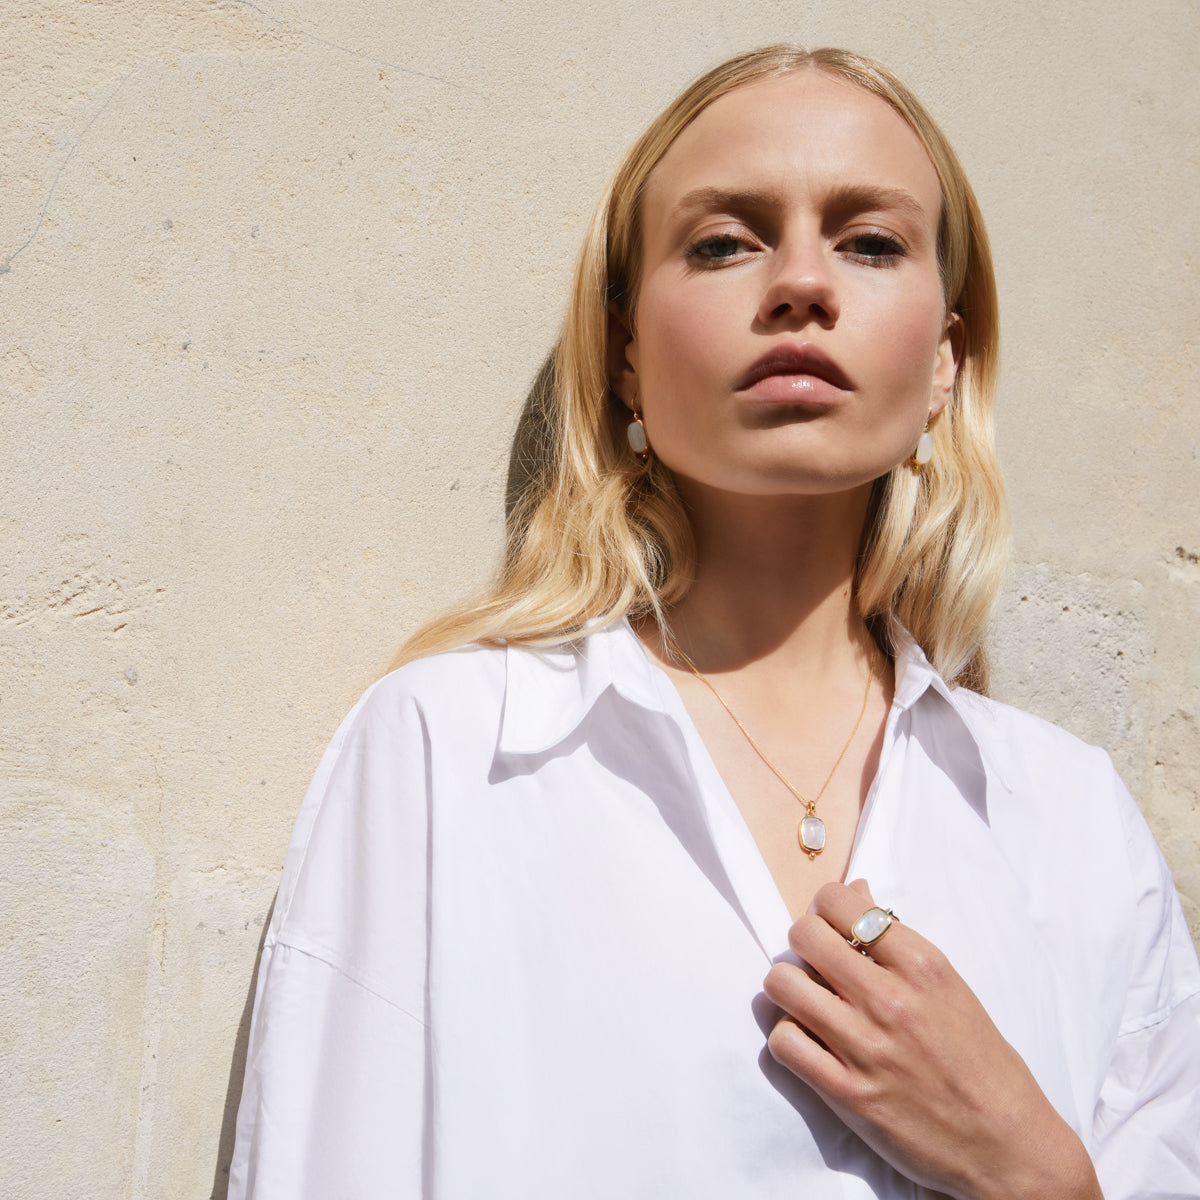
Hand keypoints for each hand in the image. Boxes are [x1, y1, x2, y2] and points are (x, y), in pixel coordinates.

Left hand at [762, 880, 1102, 1199]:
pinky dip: (787, 1038)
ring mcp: (866, 1046)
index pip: (841, 902)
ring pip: (782, 984)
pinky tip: (808, 1043)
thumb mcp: (950, 987)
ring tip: (806, 1002)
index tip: (830, 925)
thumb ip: (898, 941)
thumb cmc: (983, 1063)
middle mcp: (891, 999)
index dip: (825, 908)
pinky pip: (784, 1042)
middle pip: (804, 936)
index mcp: (922, 965)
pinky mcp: (848, 1093)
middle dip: (802, 943)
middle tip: (815, 963)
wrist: (1009, 1146)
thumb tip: (857, 890)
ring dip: (787, 990)